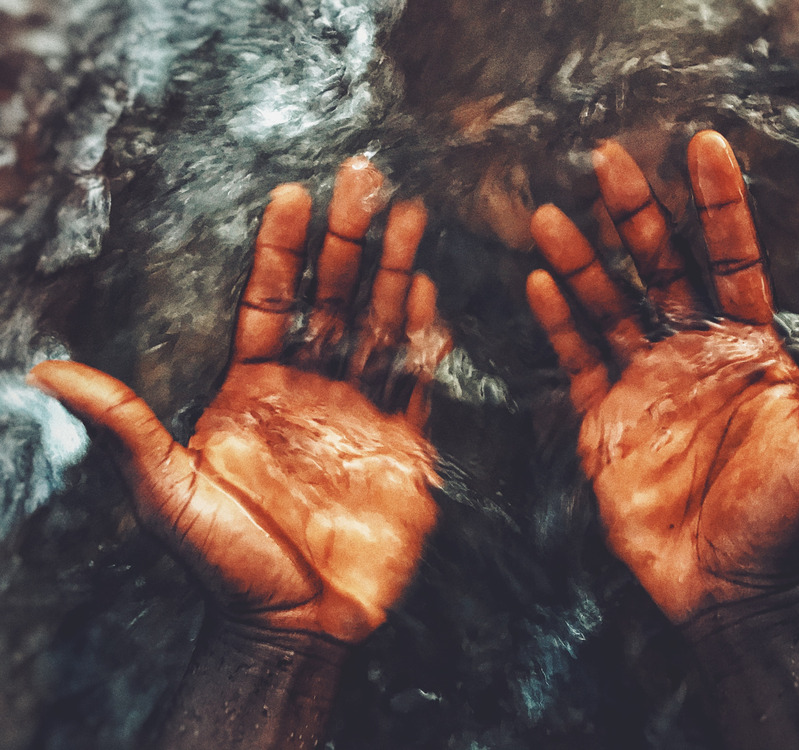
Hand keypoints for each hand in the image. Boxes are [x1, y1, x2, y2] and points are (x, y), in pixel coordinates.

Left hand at [29, 158, 449, 642]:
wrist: (296, 625)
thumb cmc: (226, 564)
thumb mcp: (165, 493)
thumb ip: (126, 427)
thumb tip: (49, 370)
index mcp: (253, 389)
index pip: (271, 301)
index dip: (283, 250)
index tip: (293, 194)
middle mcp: (309, 389)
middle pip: (333, 298)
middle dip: (350, 239)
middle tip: (365, 178)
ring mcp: (359, 413)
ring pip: (380, 325)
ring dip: (395, 270)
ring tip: (409, 214)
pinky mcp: (402, 445)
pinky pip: (415, 380)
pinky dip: (423, 337)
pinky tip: (429, 292)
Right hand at [527, 131, 798, 622]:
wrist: (734, 594)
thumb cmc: (796, 520)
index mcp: (751, 347)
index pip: (733, 257)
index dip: (718, 203)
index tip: (703, 145)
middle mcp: (694, 354)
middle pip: (659, 268)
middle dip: (634, 213)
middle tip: (606, 158)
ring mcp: (645, 386)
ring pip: (609, 307)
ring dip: (583, 261)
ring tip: (551, 215)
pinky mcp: (605, 423)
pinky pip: (578, 362)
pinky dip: (559, 323)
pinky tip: (541, 283)